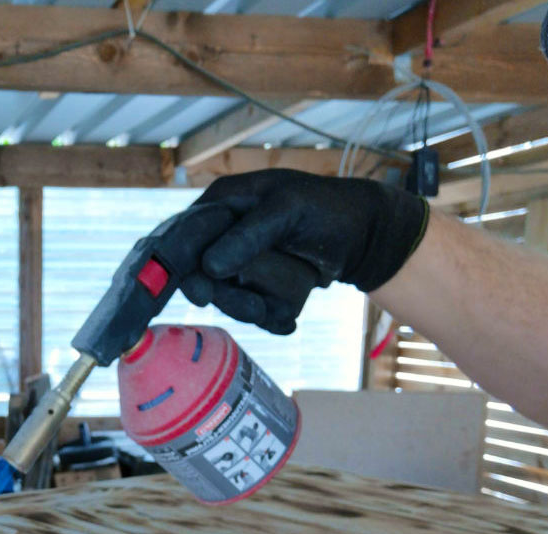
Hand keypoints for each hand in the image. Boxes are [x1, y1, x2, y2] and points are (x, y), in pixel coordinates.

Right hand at [180, 169, 428, 333]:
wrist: (367, 235)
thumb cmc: (329, 209)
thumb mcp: (288, 210)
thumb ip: (247, 235)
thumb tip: (209, 266)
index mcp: (222, 204)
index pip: (182, 238)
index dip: (180, 268)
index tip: (199, 294)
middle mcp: (224, 234)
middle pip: (202, 277)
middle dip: (231, 296)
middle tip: (256, 308)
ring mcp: (241, 261)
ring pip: (228, 298)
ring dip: (255, 307)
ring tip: (288, 304)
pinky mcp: (258, 284)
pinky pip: (252, 308)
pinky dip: (272, 315)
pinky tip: (290, 316)